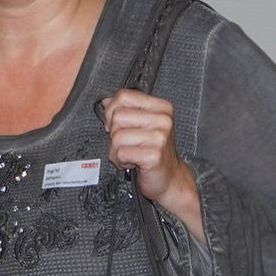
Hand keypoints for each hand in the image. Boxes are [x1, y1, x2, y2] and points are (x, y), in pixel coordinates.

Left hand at [98, 89, 203, 240]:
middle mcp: (163, 120)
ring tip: (129, 154)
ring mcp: (160, 137)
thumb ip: (125, 110)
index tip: (117, 124)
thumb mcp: (142, 125)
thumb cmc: (154, 152)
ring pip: (116, 136)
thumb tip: (105, 101)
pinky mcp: (153, 155)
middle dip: (114, 133)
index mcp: (161, 107)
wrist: (169, 178)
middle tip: (127, 143)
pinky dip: (120, 160)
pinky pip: (120, 152)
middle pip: (117, 116)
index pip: (124, 96)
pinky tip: (132, 162)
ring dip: (116, 150)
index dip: (112, 111)